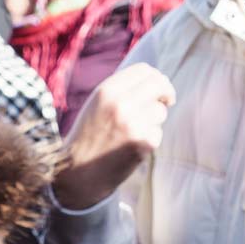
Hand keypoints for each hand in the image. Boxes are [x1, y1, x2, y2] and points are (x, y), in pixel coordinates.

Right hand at [52, 63, 175, 211]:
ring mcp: (133, 124)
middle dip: (166, 91)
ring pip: (160, 111)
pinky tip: (131, 148)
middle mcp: (120, 104)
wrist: (76, 173)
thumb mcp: (97, 105)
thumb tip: (156, 81)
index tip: (159, 87)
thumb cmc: (88, 138)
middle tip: (168, 100)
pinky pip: (157, 133)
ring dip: (154, 120)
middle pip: (159, 85)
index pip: (144, 70)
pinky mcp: (142, 143)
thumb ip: (121, 90)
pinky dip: (149, 140)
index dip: (155, 77)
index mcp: (106, 91)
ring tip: (132, 133)